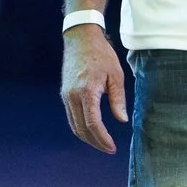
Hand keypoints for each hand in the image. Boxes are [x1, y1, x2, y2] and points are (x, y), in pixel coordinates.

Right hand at [61, 25, 127, 153]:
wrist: (80, 38)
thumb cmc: (101, 54)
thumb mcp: (116, 75)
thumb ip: (118, 99)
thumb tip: (122, 120)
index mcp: (87, 91)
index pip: (93, 123)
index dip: (102, 139)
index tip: (112, 147)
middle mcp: (72, 96)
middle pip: (81, 129)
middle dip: (95, 142)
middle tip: (109, 149)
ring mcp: (66, 95)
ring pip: (74, 125)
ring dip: (87, 137)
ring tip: (102, 143)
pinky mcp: (65, 94)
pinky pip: (71, 117)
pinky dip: (81, 127)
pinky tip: (92, 130)